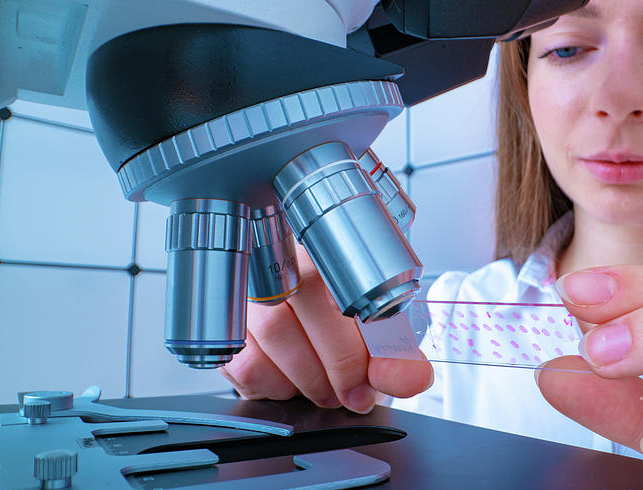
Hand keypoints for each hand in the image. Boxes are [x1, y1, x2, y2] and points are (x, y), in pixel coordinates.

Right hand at [220, 245, 432, 412]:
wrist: (312, 339)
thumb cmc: (344, 332)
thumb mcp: (379, 341)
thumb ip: (397, 358)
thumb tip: (413, 378)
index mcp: (330, 250)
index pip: (345, 272)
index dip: (363, 324)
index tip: (375, 369)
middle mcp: (284, 258)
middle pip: (307, 298)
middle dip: (339, 362)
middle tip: (356, 392)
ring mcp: (249, 291)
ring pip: (273, 331)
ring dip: (309, 377)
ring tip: (329, 391)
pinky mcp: (229, 329)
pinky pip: (247, 361)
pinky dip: (277, 386)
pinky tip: (293, 382)